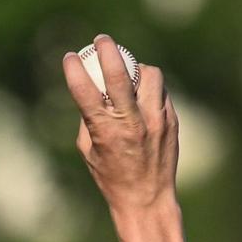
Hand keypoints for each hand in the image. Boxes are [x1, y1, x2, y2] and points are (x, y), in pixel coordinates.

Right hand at [62, 34, 178, 213]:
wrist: (147, 199)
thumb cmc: (111, 178)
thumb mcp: (90, 153)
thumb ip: (89, 121)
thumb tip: (91, 94)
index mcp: (105, 132)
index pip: (85, 93)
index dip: (75, 71)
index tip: (70, 57)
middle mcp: (131, 123)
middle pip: (119, 75)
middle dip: (108, 51)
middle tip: (101, 41)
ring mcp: (154, 120)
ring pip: (149, 75)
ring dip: (137, 70)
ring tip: (131, 76)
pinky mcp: (171, 120)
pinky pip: (161, 91)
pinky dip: (150, 89)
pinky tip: (144, 98)